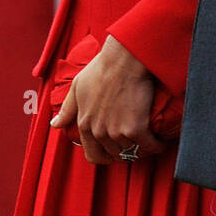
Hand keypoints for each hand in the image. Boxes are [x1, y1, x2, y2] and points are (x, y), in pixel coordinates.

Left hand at [50, 35, 165, 165]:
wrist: (124, 59)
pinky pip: (150, 146)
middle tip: (134, 143)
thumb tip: (55, 124)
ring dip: (141, 148)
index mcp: (84, 124)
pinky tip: (160, 142)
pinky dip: (157, 145)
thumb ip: (67, 109)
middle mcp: (99, 132)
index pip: (93, 155)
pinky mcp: (136, 129)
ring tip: (148, 139)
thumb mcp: (77, 86)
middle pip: (114, 155)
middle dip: (124, 151)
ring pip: (132, 151)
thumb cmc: (102, 68)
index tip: (115, 150)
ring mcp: (117, 132)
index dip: (106, 156)